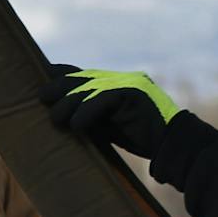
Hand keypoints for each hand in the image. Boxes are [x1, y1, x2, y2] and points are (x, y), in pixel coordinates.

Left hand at [42, 66, 182, 159]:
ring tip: (57, 120)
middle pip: (79, 77)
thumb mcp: (111, 123)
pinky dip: (84, 114)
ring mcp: (127, 83)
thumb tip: (61, 113)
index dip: (58, 75)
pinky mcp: (132, 93)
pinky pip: (98, 100)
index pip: (81, 72)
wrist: (176, 144)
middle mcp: (122, 78)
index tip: (41, 84)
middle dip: (57, 88)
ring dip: (66, 105)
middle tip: (42, 99)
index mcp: (117, 82)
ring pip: (85, 88)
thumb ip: (93, 113)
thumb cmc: (143, 139)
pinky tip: (77, 127)